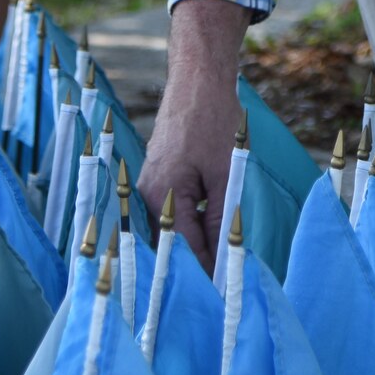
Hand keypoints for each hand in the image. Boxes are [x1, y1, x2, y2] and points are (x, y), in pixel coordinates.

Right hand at [138, 0, 247, 270]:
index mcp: (161, 195)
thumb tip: (224, 261)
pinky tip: (212, 230)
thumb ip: (221, 220)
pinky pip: (172, 213)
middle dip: (200, 262)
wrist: (197, 80)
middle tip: (228, 283)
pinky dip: (192, 224)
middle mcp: (146, 195)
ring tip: (224, 259)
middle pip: (174, 243)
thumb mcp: (226, 175)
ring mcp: (148, 187)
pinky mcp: (156, 179)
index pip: (183, 250)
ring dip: (197, 243)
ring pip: (173, 229)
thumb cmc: (213, 122)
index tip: (226, 294)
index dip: (206, 274)